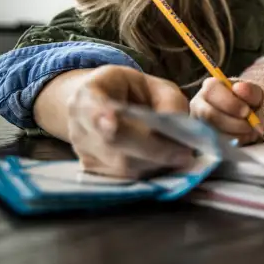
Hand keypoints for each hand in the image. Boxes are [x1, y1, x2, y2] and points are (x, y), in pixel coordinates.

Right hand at [61, 65, 192, 177]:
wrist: (107, 104)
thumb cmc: (134, 92)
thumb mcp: (155, 85)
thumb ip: (169, 103)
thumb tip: (180, 131)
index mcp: (87, 95)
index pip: (92, 110)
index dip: (102, 118)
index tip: (112, 124)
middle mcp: (78, 126)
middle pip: (113, 144)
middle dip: (152, 150)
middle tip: (185, 153)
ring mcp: (82, 152)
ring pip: (121, 166)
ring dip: (155, 164)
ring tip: (180, 156)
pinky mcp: (93, 172)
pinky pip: (125, 178)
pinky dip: (149, 172)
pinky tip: (164, 163)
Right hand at [189, 78, 263, 144]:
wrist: (248, 115)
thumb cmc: (249, 102)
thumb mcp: (255, 93)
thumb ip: (251, 90)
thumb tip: (239, 88)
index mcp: (210, 86)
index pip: (212, 92)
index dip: (230, 104)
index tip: (247, 111)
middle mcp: (199, 103)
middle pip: (209, 115)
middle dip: (233, 123)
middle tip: (250, 126)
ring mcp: (197, 122)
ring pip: (211, 132)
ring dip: (234, 135)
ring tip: (250, 132)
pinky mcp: (201, 138)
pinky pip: (213, 144)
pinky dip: (232, 143)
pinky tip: (243, 138)